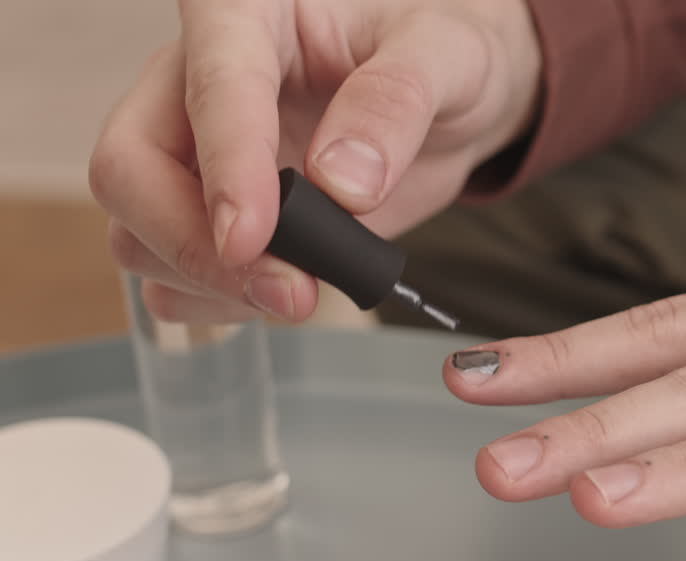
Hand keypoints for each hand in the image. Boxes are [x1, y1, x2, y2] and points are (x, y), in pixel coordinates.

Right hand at [89, 0, 541, 323]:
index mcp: (246, 15)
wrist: (452, 100)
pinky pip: (175, 279)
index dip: (226, 166)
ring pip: (137, 232)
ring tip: (304, 289)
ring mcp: (196, 156)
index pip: (211, 88)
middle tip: (289, 289)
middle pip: (129, 168)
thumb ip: (396, 102)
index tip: (250, 236)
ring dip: (211, 284)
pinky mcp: (211, 217)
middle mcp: (197, 83)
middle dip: (194, 244)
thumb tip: (343, 181)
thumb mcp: (447, 57)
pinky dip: (222, 303)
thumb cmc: (439, 56)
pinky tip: (285, 290)